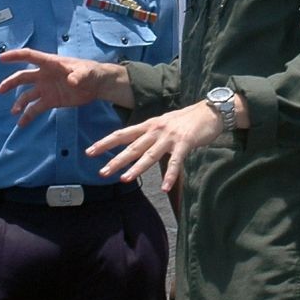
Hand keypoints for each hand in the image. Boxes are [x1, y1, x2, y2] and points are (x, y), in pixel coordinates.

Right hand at [0, 48, 110, 123]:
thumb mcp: (86, 72)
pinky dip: (28, 116)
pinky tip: (22, 124)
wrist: (97, 85)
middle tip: (0, 90)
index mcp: (50, 63)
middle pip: (23, 77)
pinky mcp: (50, 101)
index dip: (15, 56)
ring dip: (19, 103)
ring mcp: (46, 88)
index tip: (2, 58)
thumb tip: (71, 81)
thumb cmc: (91, 72)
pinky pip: (36, 108)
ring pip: (27, 95)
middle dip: (11, 82)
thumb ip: (78, 75)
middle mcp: (44, 75)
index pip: (29, 56)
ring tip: (14, 112)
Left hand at [88, 101, 223, 193]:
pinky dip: (170, 176)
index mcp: (149, 125)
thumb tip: (135, 145)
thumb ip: (149, 134)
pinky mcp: (185, 143)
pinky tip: (165, 187)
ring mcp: (170, 137)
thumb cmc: (186, 120)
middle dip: (116, 160)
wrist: (209, 111)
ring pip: (150, 154)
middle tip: (102, 172)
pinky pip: (176, 162)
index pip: (123, 134)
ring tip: (124, 179)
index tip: (90, 151)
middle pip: (132, 147)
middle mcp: (156, 130)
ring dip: (137, 168)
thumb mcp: (163, 124)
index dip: (106, 143)